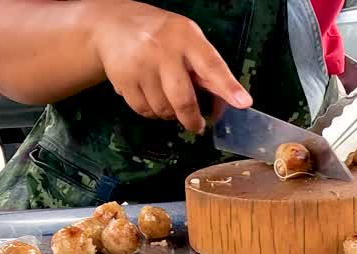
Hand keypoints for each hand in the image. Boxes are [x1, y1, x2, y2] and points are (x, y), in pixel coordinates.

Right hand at [91, 1, 251, 132]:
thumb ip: (206, 67)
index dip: (228, 86)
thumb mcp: (188, 39)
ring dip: (170, 114)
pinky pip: (144, 111)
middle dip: (192, 120)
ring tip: (168, 97)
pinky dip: (152, 112)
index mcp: (186, 37)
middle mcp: (162, 51)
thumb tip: (229, 100)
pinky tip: (152, 97)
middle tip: (197, 125)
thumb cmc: (161, 35)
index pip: (211, 65)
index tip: (243, 102)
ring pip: (163, 110)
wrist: (113, 25)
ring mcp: (140, 66)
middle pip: (183, 100)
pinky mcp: (123, 80)